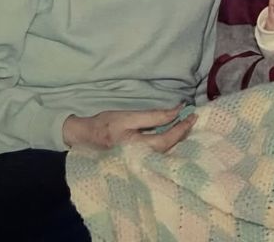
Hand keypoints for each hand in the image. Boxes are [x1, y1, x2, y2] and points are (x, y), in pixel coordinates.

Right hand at [62, 104, 195, 151]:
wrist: (82, 139)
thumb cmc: (104, 125)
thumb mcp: (127, 116)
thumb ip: (153, 116)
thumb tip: (177, 111)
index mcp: (135, 146)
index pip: (166, 139)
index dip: (181, 128)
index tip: (192, 115)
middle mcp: (138, 159)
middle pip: (168, 148)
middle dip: (182, 134)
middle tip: (192, 119)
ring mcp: (138, 163)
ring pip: (164, 153)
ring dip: (176, 139)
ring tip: (184, 125)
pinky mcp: (136, 163)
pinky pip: (157, 155)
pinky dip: (167, 144)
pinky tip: (171, 136)